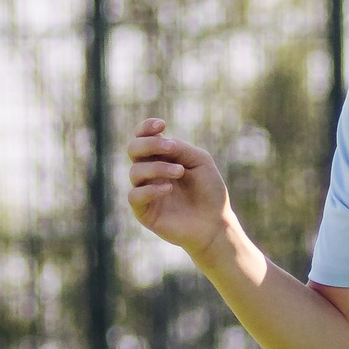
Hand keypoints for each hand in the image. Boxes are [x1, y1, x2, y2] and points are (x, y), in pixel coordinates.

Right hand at [127, 119, 230, 255]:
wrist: (215, 223)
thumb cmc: (209, 191)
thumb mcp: (199, 161)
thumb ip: (180, 148)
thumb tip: (161, 142)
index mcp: (161, 158)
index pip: (142, 137)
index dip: (146, 128)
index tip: (161, 125)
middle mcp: (149, 173)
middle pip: (133, 149)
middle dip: (149, 144)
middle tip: (171, 148)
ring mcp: (145, 191)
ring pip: (135, 171)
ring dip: (157, 167)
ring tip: (179, 172)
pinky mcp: (144, 212)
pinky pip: (135, 195)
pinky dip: (150, 189)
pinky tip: (168, 188)